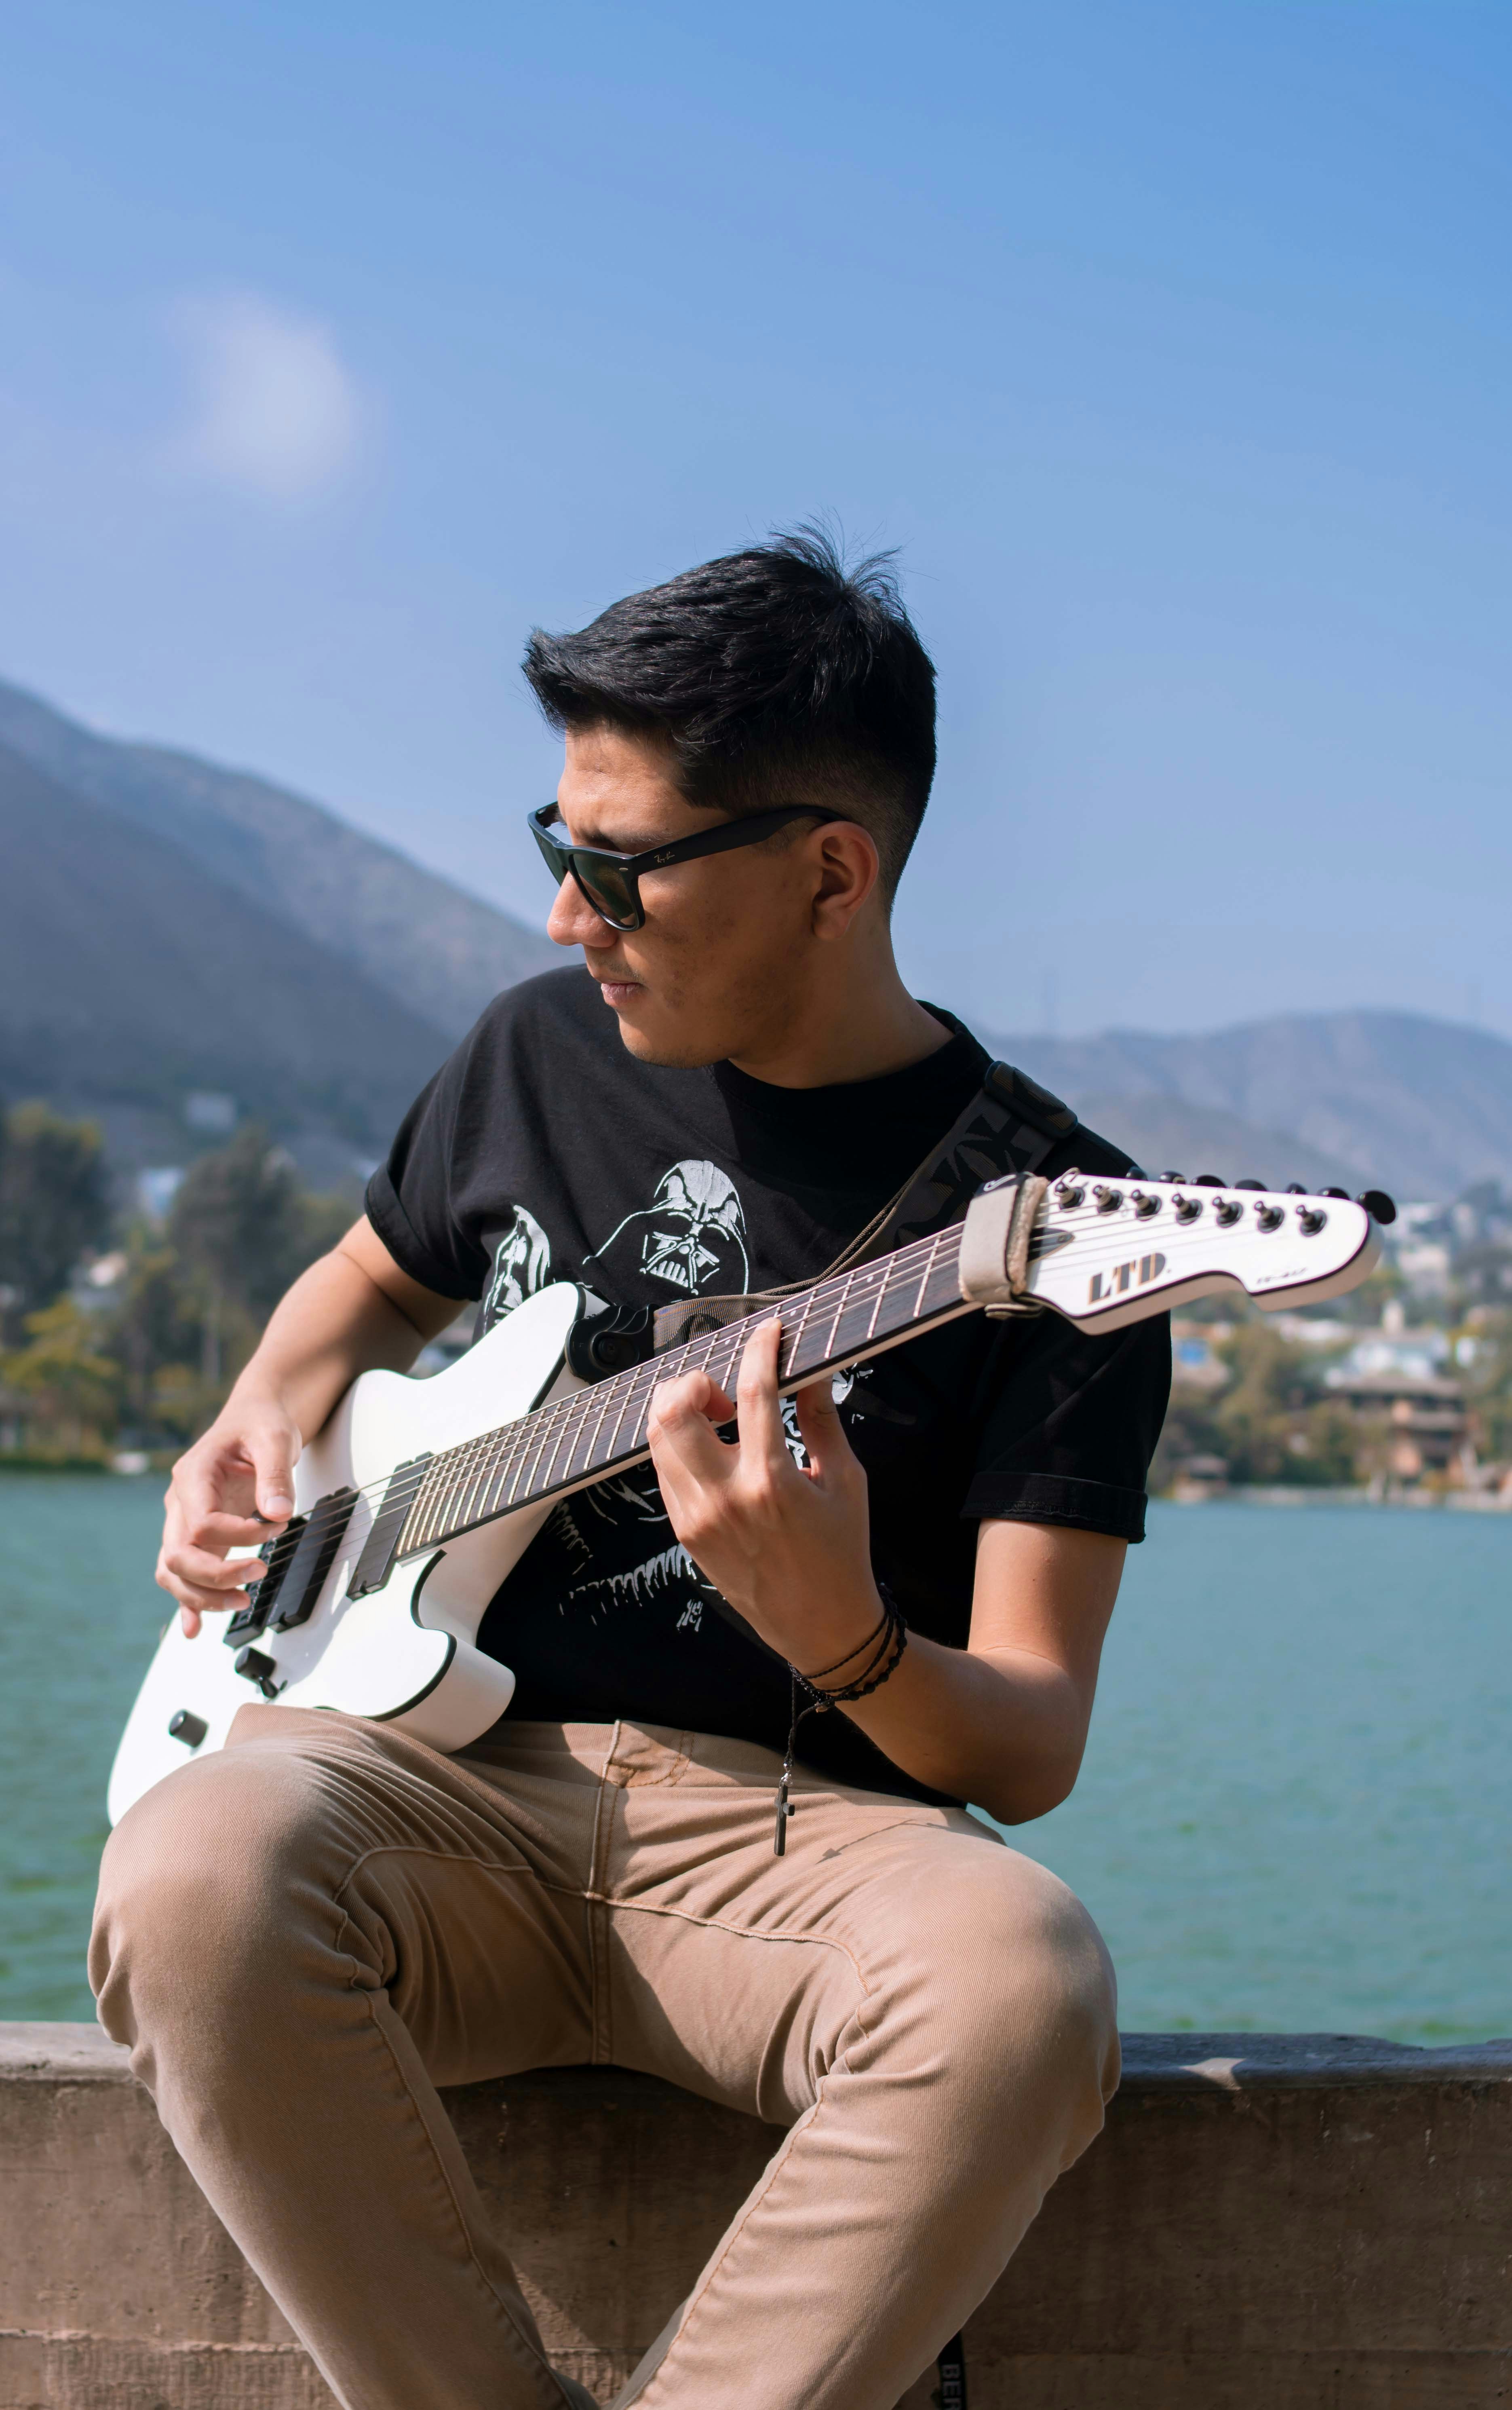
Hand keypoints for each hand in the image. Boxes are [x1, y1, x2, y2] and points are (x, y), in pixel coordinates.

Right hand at [156, 1399, 300, 1637]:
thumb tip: (277, 1513)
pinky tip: (194, 1628)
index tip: (274, 1528)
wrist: (252, 1419)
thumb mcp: (275, 1437)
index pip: (201, 1524)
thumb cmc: (260, 1425)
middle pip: (178, 1555)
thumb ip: (275, 1474)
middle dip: (216, 1576)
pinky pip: (180, 1572)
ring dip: (202, 1595)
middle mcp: (180, 1502)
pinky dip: (187, 1601)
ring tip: (242, 1602)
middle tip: (259, 1575)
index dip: (238, 1537)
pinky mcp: (197, 1535)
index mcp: (193, 1475)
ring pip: (173, 1570)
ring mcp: (184, 1520)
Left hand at [646, 1317, 881, 1676]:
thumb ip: (821, 1418)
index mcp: (771, 1482)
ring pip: (656, 1437)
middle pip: (672, 1411)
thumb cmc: (841, 1551)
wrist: (819, 1623)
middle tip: (726, 1391)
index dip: (759, 1349)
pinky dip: (681, 1444)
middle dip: (695, 1381)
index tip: (769, 1332)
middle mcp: (724, 1497)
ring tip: (720, 1417)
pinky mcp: (684, 1531)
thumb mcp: (845, 1480)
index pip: (753, 1393)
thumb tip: (811, 1368)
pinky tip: (714, 1448)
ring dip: (681, 1410)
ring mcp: (696, 1516)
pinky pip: (664, 1470)